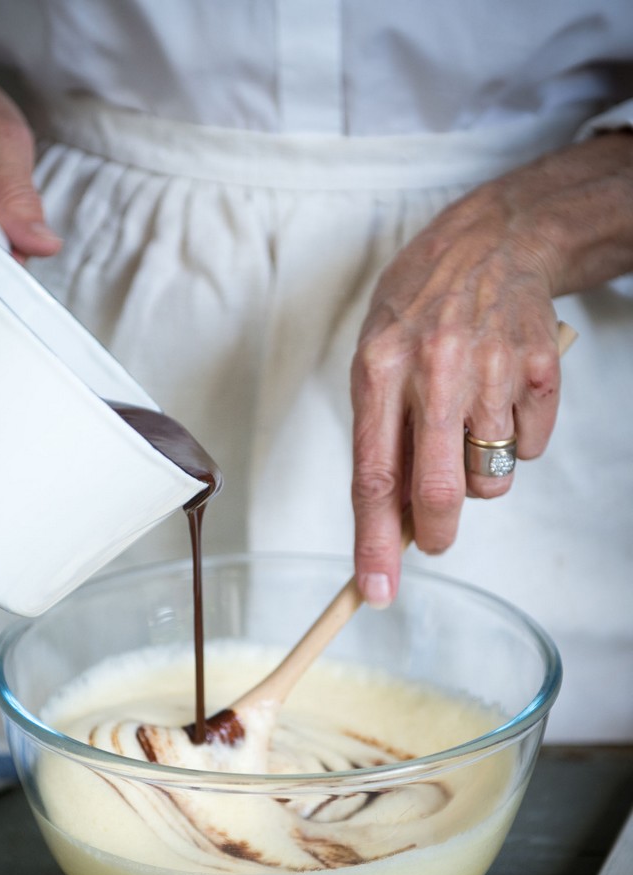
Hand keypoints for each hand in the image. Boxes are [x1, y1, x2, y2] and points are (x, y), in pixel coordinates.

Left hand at [350, 132, 632, 606]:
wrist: (493, 240)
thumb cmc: (420, 307)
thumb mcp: (376, 357)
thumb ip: (380, 436)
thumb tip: (390, 521)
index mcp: (380, 368)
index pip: (373, 475)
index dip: (373, 543)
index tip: (374, 592)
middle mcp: (435, 369)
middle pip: (438, 491)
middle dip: (433, 534)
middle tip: (432, 539)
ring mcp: (494, 368)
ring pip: (488, 479)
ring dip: (475, 476)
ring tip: (466, 427)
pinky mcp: (541, 369)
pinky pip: (529, 450)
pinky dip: (513, 444)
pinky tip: (500, 400)